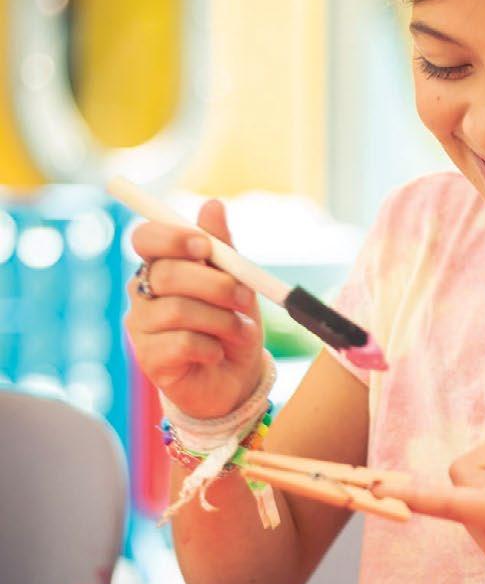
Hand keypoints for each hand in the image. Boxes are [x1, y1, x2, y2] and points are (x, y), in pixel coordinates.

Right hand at [124, 199, 264, 419]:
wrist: (236, 379)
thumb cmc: (232, 325)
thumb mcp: (236, 283)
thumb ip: (223, 248)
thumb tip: (213, 204)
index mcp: (162, 265)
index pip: (146, 238)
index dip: (171, 237)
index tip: (204, 246)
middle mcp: (143, 292)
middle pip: (166, 273)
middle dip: (213, 284)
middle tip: (243, 297)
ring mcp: (142, 326)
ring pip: (176, 310)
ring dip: (219, 319)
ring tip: (239, 331)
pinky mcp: (149, 359)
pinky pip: (181, 343)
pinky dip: (211, 346)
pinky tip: (218, 353)